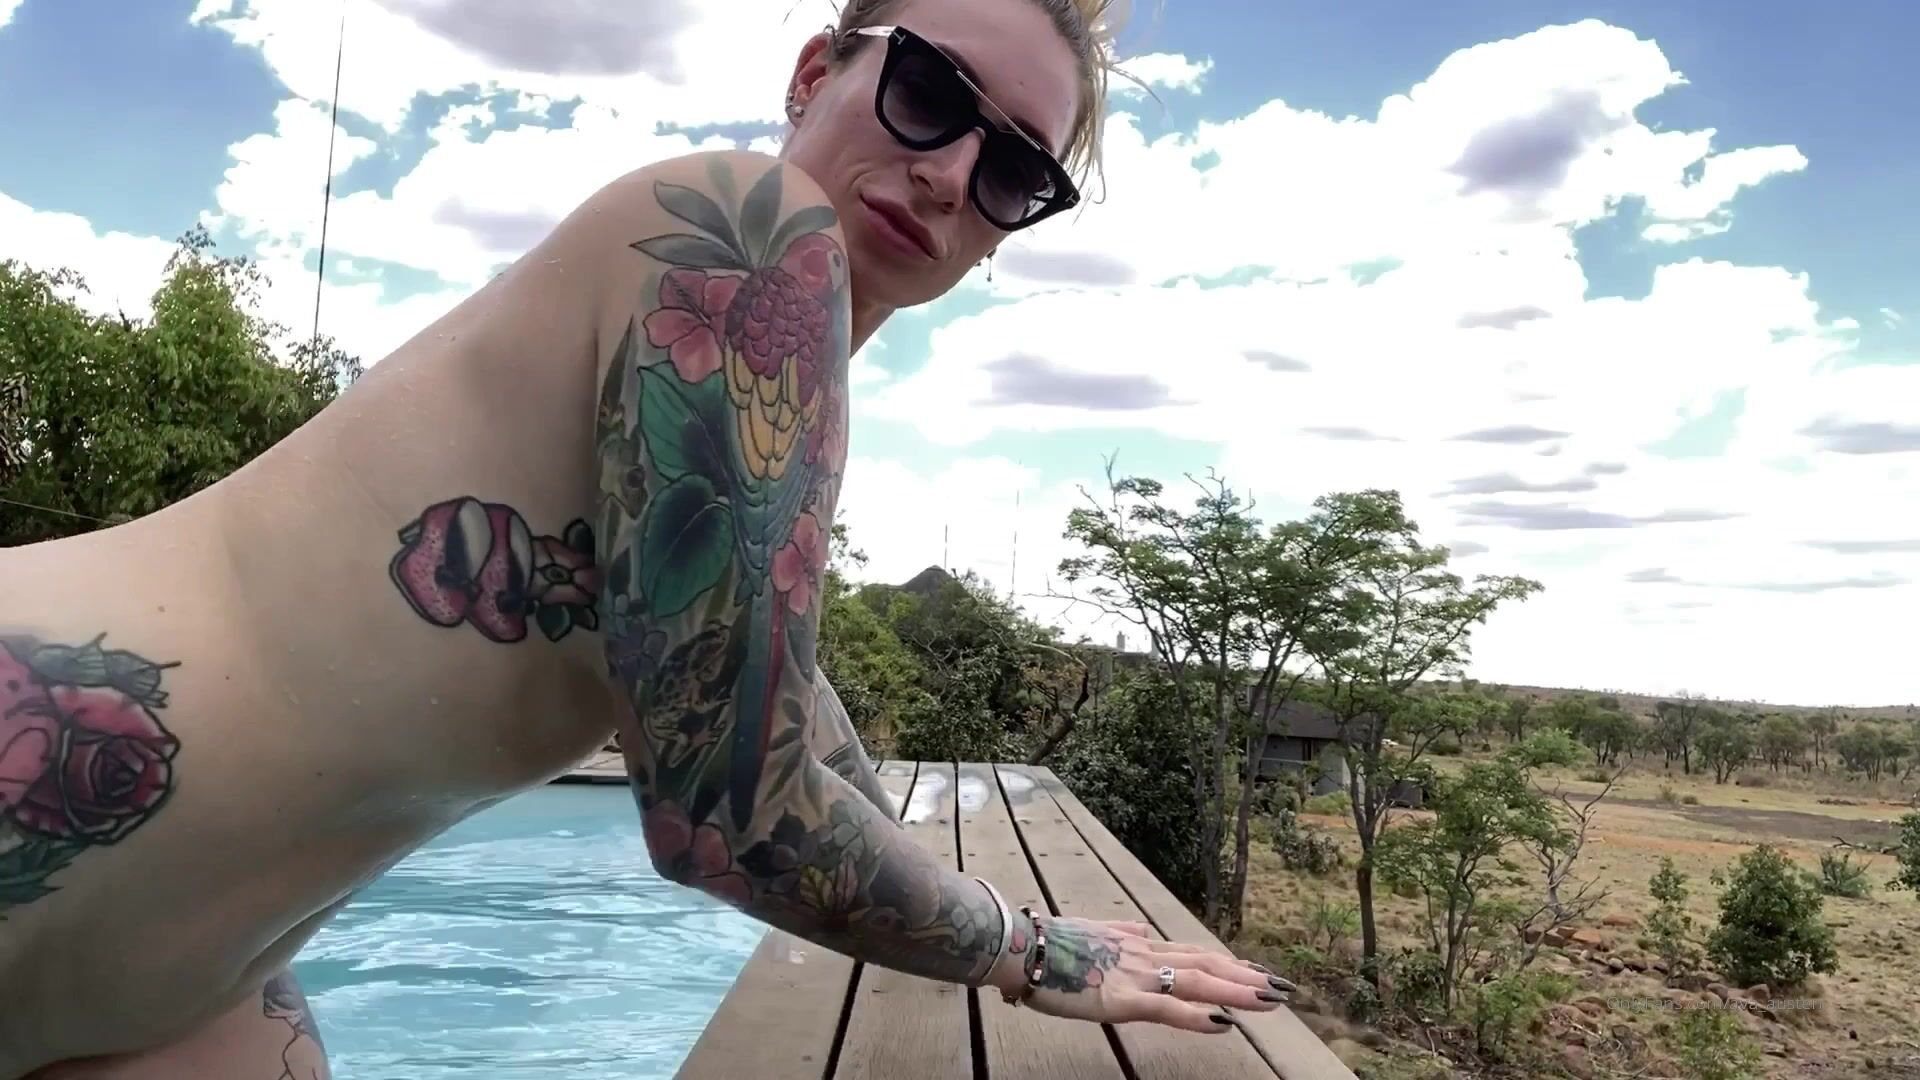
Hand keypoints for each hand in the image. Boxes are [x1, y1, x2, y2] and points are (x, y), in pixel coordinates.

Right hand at [989, 913, 1295, 1032]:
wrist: (1019, 947)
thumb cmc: (1046, 945)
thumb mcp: (1092, 933)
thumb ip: (1121, 934)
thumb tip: (1141, 930)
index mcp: (1136, 942)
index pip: (1193, 952)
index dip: (1228, 962)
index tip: (1256, 970)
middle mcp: (1144, 953)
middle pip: (1207, 963)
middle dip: (1247, 976)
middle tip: (1283, 987)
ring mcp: (1136, 974)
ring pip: (1199, 981)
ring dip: (1238, 990)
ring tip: (1272, 999)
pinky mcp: (1122, 998)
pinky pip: (1169, 1008)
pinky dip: (1200, 1015)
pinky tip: (1226, 1023)